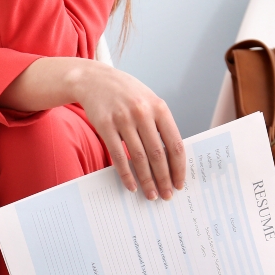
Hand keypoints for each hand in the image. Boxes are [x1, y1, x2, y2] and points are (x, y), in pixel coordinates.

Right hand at [0, 57, 186, 199]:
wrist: (94, 79)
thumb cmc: (126, 93)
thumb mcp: (149, 101)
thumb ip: (160, 124)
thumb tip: (172, 158)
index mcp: (159, 108)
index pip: (175, 144)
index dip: (179, 167)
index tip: (179, 183)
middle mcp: (143, 113)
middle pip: (158, 154)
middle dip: (164, 179)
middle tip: (167, 195)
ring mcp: (123, 119)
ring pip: (139, 158)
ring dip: (146, 180)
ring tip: (151, 194)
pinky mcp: (105, 126)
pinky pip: (118, 156)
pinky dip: (126, 174)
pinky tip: (131, 185)